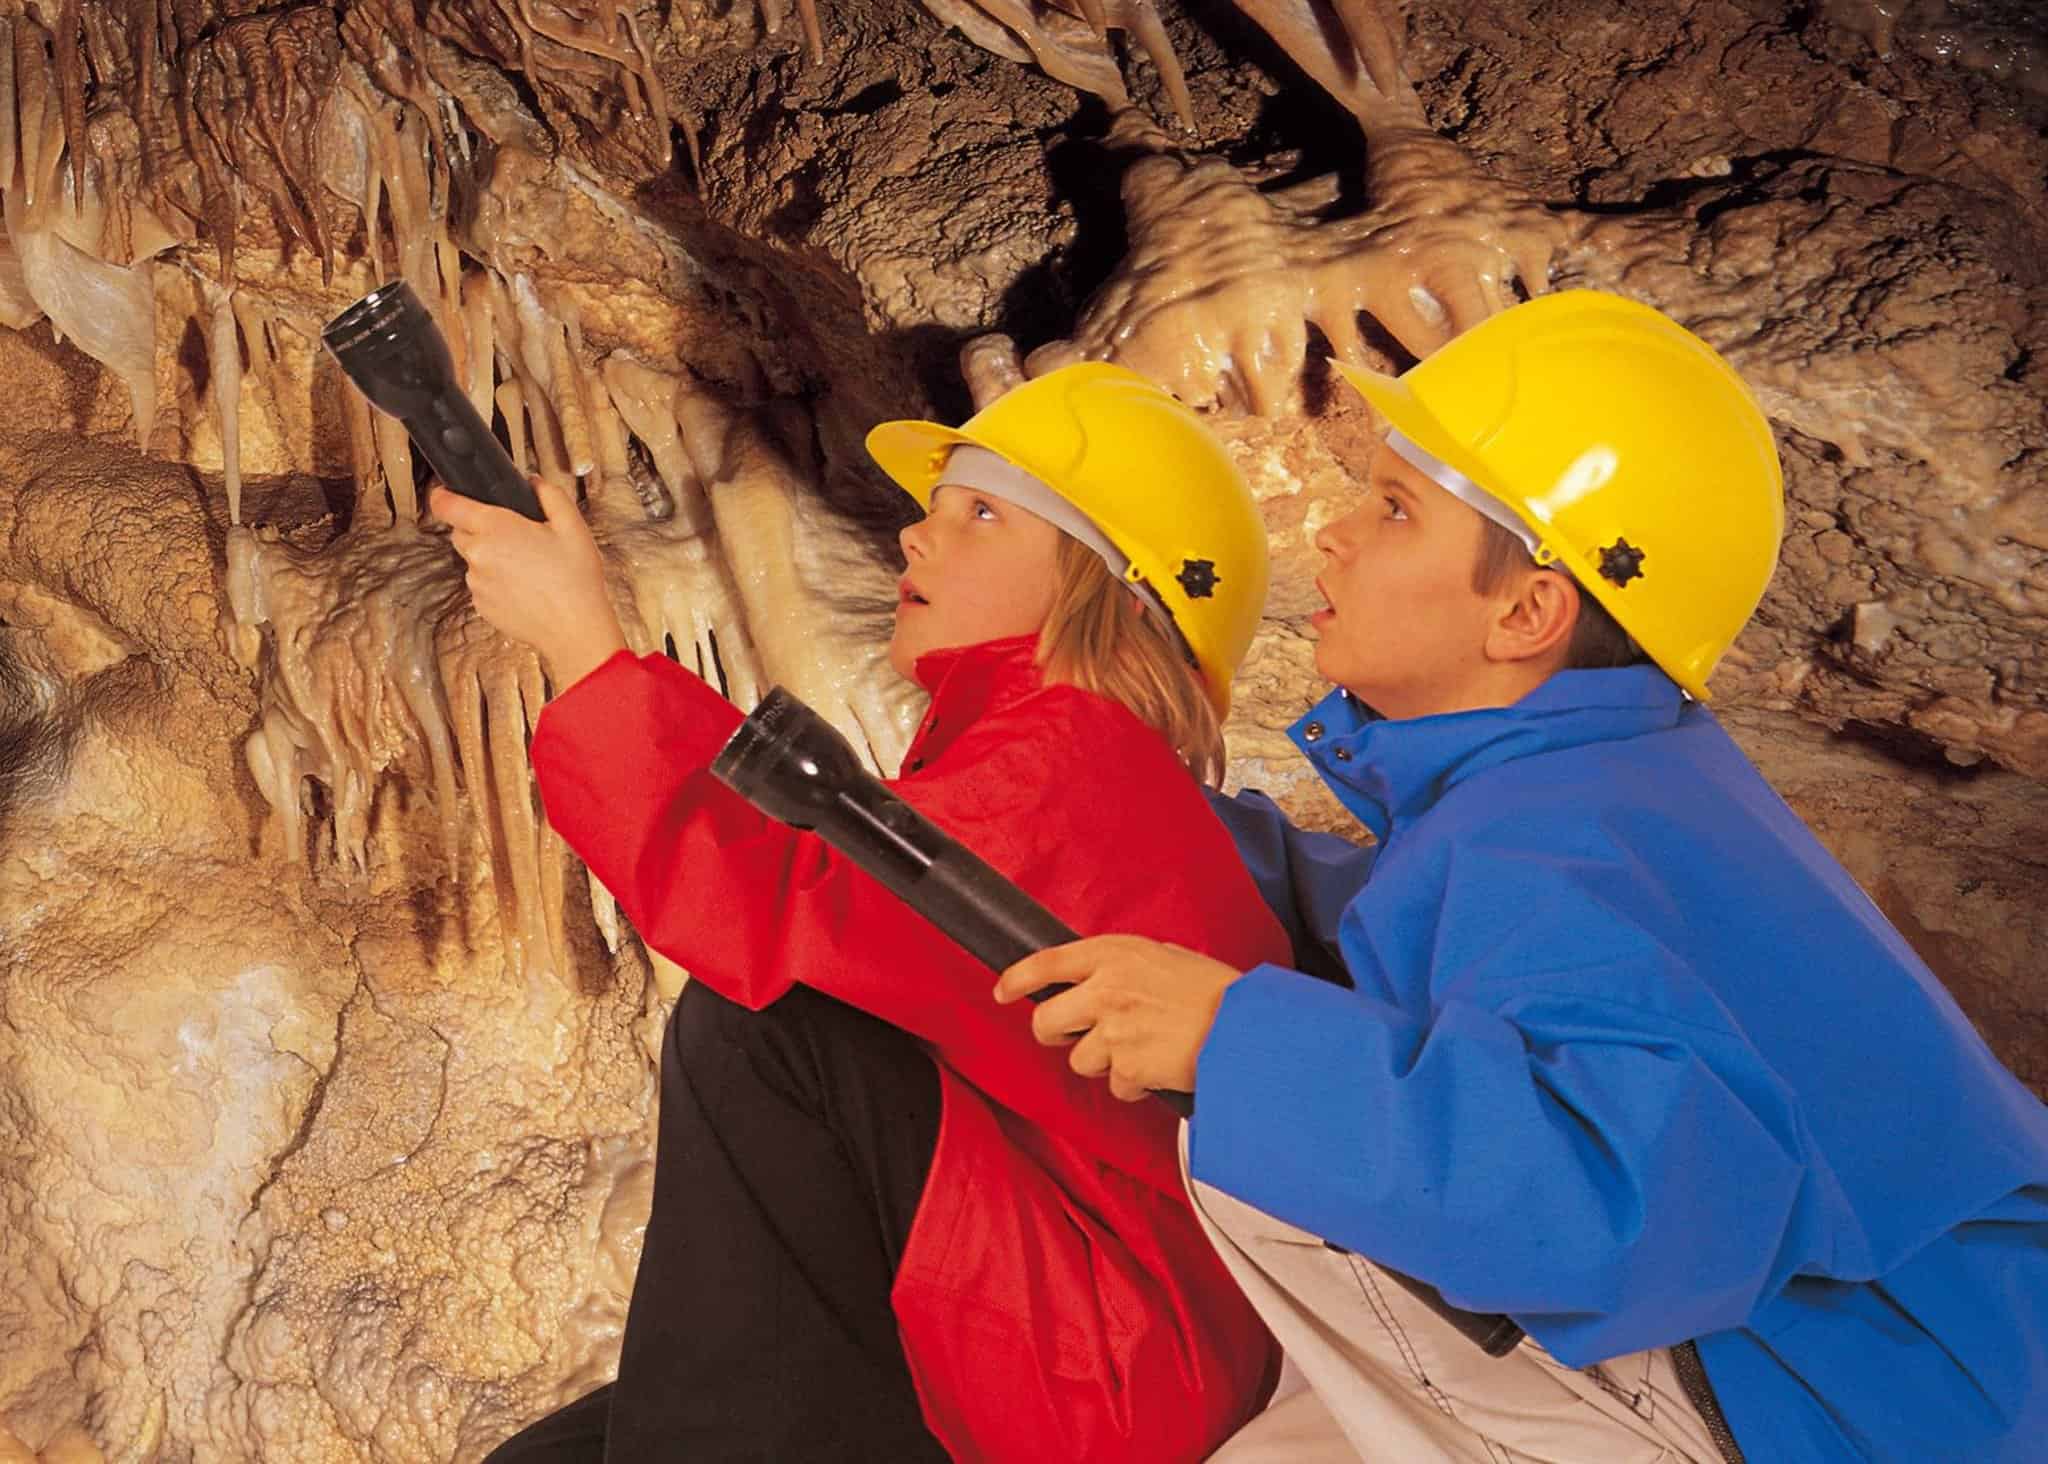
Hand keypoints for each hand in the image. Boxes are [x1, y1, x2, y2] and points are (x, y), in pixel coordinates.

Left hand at [430, 478, 627, 687]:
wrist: (575, 629)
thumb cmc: (575, 580)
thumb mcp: (572, 526)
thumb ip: (549, 495)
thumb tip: (533, 483)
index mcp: (496, 528)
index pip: (446, 505)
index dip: (443, 495)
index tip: (446, 493)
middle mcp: (478, 555)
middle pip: (460, 532)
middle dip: (479, 529)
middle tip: (515, 536)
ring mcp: (477, 583)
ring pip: (473, 560)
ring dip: (491, 558)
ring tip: (528, 567)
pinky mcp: (481, 606)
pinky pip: (482, 585)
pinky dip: (496, 583)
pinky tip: (524, 587)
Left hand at [995, 935, 1243, 1100]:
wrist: (1248, 1028)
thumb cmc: (1216, 993)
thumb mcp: (1166, 958)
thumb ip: (1126, 967)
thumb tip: (1098, 981)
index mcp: (1116, 953)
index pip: (1047, 962)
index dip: (1017, 978)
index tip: (1002, 990)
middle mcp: (1107, 988)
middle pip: (1046, 1021)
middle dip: (1057, 1035)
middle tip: (1078, 1038)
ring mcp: (1113, 1029)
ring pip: (1080, 1060)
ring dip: (1106, 1063)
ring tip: (1145, 1050)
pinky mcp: (1126, 1066)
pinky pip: (1115, 1086)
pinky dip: (1134, 1085)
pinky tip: (1159, 1069)